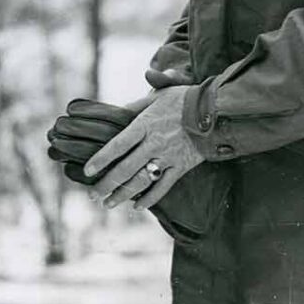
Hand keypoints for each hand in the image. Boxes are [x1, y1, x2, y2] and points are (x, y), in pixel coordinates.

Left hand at [84, 86, 203, 209]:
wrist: (216, 111)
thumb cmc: (184, 100)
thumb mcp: (157, 96)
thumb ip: (135, 106)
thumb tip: (116, 110)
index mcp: (145, 125)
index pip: (117, 145)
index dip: (101, 159)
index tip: (87, 171)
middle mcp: (154, 143)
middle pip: (125, 169)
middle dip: (106, 184)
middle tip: (93, 195)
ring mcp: (168, 157)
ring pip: (141, 181)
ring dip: (123, 195)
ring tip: (108, 204)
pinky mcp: (181, 167)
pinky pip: (163, 187)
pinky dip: (150, 199)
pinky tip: (137, 206)